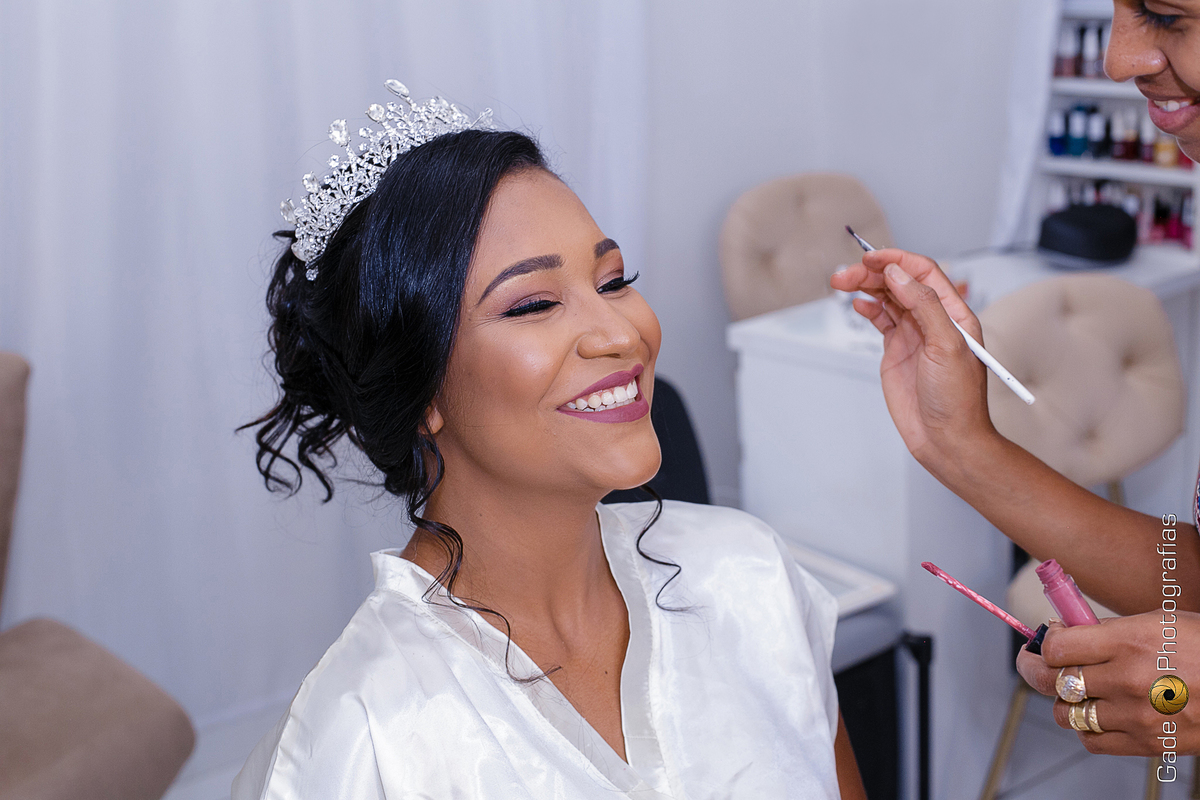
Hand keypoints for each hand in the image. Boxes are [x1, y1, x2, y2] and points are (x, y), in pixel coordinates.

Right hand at [829, 249, 994, 467]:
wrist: (946, 438)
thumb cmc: (957, 399)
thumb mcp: (945, 345)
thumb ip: (923, 305)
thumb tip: (898, 274)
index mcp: (952, 313)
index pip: (922, 273)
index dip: (897, 261)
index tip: (871, 259)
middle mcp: (932, 319)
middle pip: (899, 283)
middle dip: (872, 274)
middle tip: (845, 274)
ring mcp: (913, 335)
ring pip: (887, 299)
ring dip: (865, 287)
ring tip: (841, 283)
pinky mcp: (897, 350)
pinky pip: (881, 320)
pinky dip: (868, 308)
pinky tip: (858, 304)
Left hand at [1016, 615, 1198, 758]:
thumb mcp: (1156, 622)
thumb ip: (1106, 630)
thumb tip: (1062, 632)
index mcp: (1129, 640)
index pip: (1056, 647)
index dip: (1042, 643)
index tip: (1044, 640)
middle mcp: (1127, 679)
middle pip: (1051, 681)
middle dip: (1033, 669)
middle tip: (1032, 663)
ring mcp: (1136, 715)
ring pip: (1066, 713)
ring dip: (1063, 700)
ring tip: (1075, 688)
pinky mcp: (1147, 743)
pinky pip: (1092, 740)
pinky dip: (1086, 728)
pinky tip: (1096, 712)